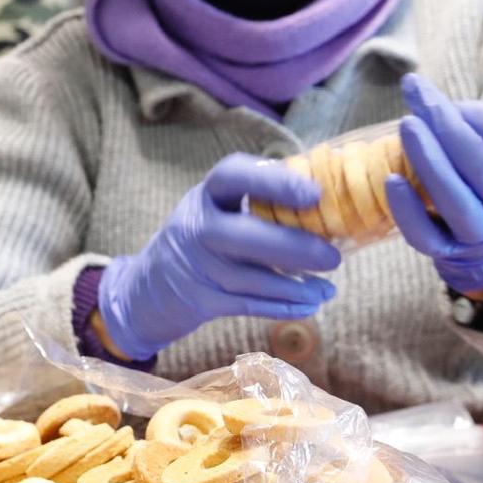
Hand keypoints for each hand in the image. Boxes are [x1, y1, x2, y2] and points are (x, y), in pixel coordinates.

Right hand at [99, 153, 340, 358]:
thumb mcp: (216, 209)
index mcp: (206, 195)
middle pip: (244, 234)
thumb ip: (259, 201)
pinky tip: (308, 305)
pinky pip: (247, 304)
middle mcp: (196, 227)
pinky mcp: (200, 301)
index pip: (233, 175)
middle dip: (293, 247)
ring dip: (295, 286)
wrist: (149, 287)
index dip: (275, 182)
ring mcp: (196, 267)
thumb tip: (327, 198)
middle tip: (333, 257)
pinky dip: (281, 306)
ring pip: (250, 278)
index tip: (314, 193)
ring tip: (327, 289)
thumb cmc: (202, 239)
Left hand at [386, 74, 482, 295]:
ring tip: (406, 125)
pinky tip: (390, 180)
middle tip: (416, 92)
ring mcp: (479, 231)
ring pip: (453, 198)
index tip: (454, 99)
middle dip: (444, 123)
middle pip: (477, 162)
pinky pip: (426, 235)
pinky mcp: (447, 250)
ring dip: (427, 160)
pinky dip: (407, 211)